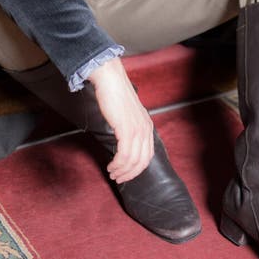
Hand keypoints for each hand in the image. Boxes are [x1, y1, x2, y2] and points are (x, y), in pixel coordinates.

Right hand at [88, 58, 153, 183]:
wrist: (111, 80)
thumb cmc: (115, 95)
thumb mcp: (128, 114)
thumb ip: (129, 127)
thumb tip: (123, 141)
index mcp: (147, 126)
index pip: (148, 155)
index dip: (137, 169)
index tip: (126, 174)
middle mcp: (145, 129)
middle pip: (143, 161)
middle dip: (130, 174)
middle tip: (118, 178)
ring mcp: (137, 129)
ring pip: (133, 161)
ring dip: (122, 171)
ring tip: (112, 173)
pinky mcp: (127, 129)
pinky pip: (124, 155)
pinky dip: (118, 164)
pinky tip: (111, 165)